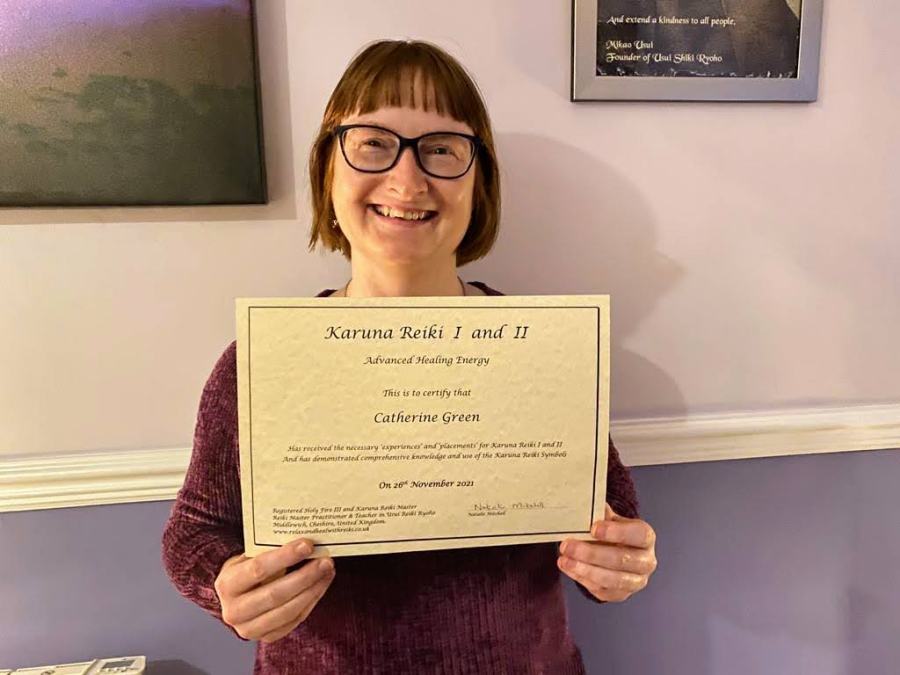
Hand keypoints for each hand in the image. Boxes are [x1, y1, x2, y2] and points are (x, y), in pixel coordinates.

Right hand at [214, 538, 335, 642]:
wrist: (236, 599)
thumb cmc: (246, 571)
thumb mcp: (248, 558)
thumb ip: (269, 551)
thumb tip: (303, 541)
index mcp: (227, 585)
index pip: (258, 569)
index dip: (285, 557)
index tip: (307, 545)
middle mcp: (234, 611)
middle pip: (275, 594)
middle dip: (304, 576)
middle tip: (325, 561)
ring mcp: (249, 629)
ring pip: (288, 610)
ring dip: (313, 589)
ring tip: (328, 571)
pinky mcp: (267, 637)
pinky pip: (295, 620)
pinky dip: (312, 601)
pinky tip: (321, 584)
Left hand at [557, 503, 656, 601]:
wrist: (617, 552)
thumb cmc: (613, 533)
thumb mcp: (610, 519)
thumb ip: (600, 514)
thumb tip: (583, 505)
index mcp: (645, 538)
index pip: (639, 535)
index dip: (617, 532)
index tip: (593, 528)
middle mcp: (646, 562)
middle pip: (622, 560)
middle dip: (592, 554)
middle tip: (568, 546)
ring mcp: (635, 581)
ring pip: (612, 579)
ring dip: (585, 569)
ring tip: (565, 560)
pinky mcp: (620, 595)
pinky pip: (601, 589)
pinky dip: (582, 578)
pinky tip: (568, 567)